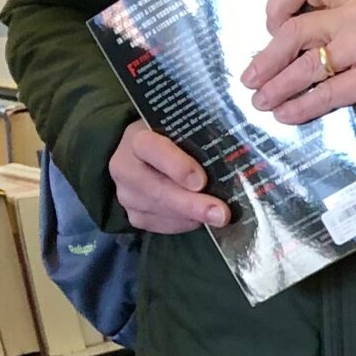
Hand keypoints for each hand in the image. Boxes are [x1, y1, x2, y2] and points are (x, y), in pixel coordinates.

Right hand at [109, 122, 227, 234]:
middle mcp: (125, 167)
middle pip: (157, 189)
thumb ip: (196, 138)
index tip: (201, 181)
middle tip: (221, 214)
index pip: (152, 149)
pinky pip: (161, 225)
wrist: (138, 156)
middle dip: (192, 205)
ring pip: (159, 211)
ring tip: (219, 218)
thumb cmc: (168, 139)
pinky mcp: (133, 215)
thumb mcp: (177, 130)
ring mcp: (126, 194)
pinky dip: (184, 224)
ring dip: (192, 217)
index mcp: (137, 139)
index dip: (176, 166)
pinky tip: (201, 220)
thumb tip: (231, 153)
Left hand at [241, 0, 355, 124]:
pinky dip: (302, 106)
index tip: (267, 29)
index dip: (276, 5)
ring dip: (278, 87)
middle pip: (296, 32)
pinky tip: (288, 115)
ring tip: (261, 102)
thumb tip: (278, 49)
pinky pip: (328, 93)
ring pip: (308, 66)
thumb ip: (331, 25)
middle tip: (250, 79)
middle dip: (266, 59)